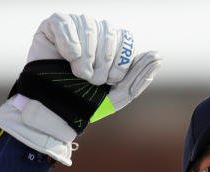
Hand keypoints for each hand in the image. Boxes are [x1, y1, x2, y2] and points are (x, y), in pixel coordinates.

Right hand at [0, 13, 161, 164]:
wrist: (54, 112)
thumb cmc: (86, 103)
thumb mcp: (118, 94)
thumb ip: (138, 76)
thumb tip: (157, 56)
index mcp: (111, 47)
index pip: (125, 39)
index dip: (121, 60)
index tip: (111, 80)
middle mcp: (94, 34)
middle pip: (109, 31)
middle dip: (104, 60)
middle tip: (93, 80)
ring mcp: (73, 29)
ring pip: (89, 25)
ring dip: (87, 54)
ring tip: (78, 74)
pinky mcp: (51, 28)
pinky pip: (64, 22)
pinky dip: (69, 40)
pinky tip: (69, 56)